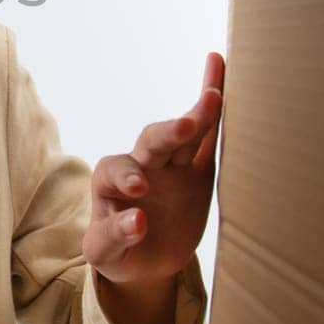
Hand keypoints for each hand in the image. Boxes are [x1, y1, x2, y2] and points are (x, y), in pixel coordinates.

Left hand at [83, 51, 223, 286]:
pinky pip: (209, 134)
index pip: (114, 171)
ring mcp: (171, 162)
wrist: (143, 258)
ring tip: (215, 97)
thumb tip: (138, 221)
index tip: (140, 195)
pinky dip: (212, 100)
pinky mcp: (198, 168)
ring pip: (185, 133)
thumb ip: (112, 237)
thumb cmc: (118, 253)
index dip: (127, 178)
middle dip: (168, 134)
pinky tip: (220, 65)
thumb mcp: (103, 254)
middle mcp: (140, 163)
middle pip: (152, 142)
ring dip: (199, 113)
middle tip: (184, 128)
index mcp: (109, 181)